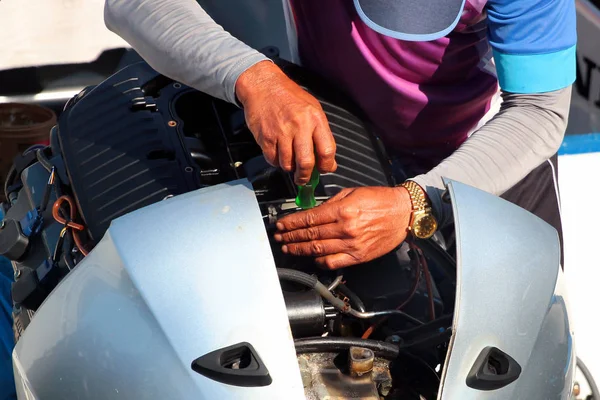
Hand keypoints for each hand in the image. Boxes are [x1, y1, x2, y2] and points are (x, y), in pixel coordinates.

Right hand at [235, 61, 336, 184]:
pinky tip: (278, 153)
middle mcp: (299, 126)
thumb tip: (329, 162)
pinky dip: (276, 161)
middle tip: (304, 178)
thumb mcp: (312, 110)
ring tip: (289, 161)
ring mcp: (281, 132)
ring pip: (288, 164)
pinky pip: (272, 160)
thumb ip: (321, 135)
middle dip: (306, 176)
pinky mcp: (265, 137)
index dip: (327, 165)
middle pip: (306, 163)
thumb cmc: (289, 97)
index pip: (327, 150)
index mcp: (315, 119)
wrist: (263, 85)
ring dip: (289, 168)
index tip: (324, 169)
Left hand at [274, 186, 411, 268]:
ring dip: (299, 249)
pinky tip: (310, 258)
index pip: (309, 219)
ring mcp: (352, 245)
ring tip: (287, 248)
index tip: (281, 224)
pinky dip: (319, 261)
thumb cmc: (380, 200)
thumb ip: (331, 203)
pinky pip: (333, 262)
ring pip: (317, 250)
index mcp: (343, 211)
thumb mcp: (352, 193)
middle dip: (290, 236)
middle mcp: (346, 229)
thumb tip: (312, 211)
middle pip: (310, 235)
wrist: (403, 213)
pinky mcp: (358, 256)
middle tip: (278, 237)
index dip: (291, 223)